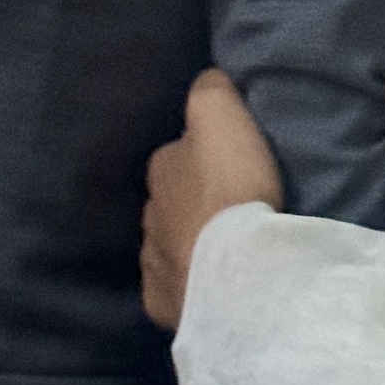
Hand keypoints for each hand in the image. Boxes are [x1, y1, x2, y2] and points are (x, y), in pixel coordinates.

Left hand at [140, 67, 284, 330]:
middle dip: (191, 202)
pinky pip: (173, 288)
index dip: (201, 156)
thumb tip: (204, 79)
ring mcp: (152, 264)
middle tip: (227, 208)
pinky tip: (208, 285)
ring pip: (168, 244)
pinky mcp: (163, 306)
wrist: (236, 277)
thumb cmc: (230, 190)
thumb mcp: (223, 117)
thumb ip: (210, 90)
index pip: (176, 153)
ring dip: (188, 243)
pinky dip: (186, 284)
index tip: (228, 164)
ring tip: (221, 251)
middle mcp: (147, 215)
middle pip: (170, 200)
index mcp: (160, 169)